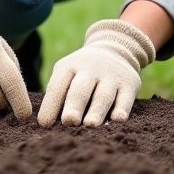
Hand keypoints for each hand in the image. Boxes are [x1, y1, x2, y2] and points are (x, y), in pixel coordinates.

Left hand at [38, 19, 155, 127]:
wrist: (116, 49)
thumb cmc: (83, 73)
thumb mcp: (68, 74)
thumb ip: (59, 96)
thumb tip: (48, 125)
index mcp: (69, 67)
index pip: (58, 85)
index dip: (51, 104)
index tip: (44, 123)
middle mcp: (90, 69)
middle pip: (81, 89)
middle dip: (74, 106)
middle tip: (69, 121)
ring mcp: (111, 76)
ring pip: (103, 95)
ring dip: (97, 111)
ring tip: (90, 125)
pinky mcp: (129, 84)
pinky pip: (125, 98)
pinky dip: (121, 109)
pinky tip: (117, 119)